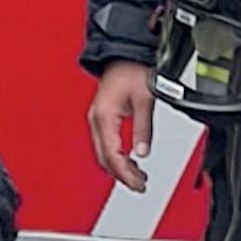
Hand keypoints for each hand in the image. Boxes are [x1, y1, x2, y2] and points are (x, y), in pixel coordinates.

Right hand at [86, 61, 155, 191]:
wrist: (122, 56)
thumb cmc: (131, 71)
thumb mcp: (144, 100)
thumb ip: (143, 128)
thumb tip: (142, 152)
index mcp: (103, 117)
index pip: (112, 155)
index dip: (125, 173)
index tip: (138, 184)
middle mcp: (96, 120)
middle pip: (104, 158)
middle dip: (121, 175)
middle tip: (139, 185)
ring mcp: (96, 119)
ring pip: (103, 153)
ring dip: (118, 168)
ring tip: (137, 177)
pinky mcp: (100, 118)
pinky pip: (105, 144)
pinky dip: (115, 156)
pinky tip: (128, 161)